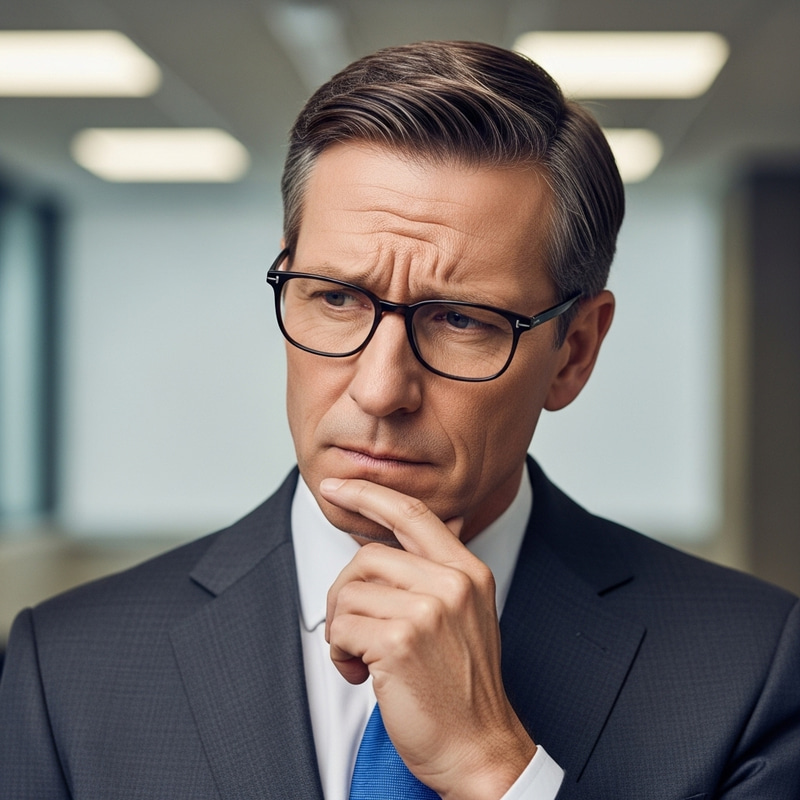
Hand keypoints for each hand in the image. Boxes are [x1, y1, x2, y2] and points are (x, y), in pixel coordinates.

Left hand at [321, 477, 535, 799]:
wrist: (479, 748)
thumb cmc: (462, 686)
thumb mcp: (464, 615)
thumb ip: (433, 573)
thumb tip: (390, 538)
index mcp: (468, 571)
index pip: (412, 512)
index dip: (368, 493)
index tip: (336, 485)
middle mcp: (452, 583)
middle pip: (367, 556)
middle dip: (346, 593)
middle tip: (353, 630)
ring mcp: (428, 610)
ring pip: (349, 592)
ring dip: (342, 629)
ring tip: (364, 658)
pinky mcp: (400, 641)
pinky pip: (341, 627)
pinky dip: (340, 652)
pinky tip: (362, 673)